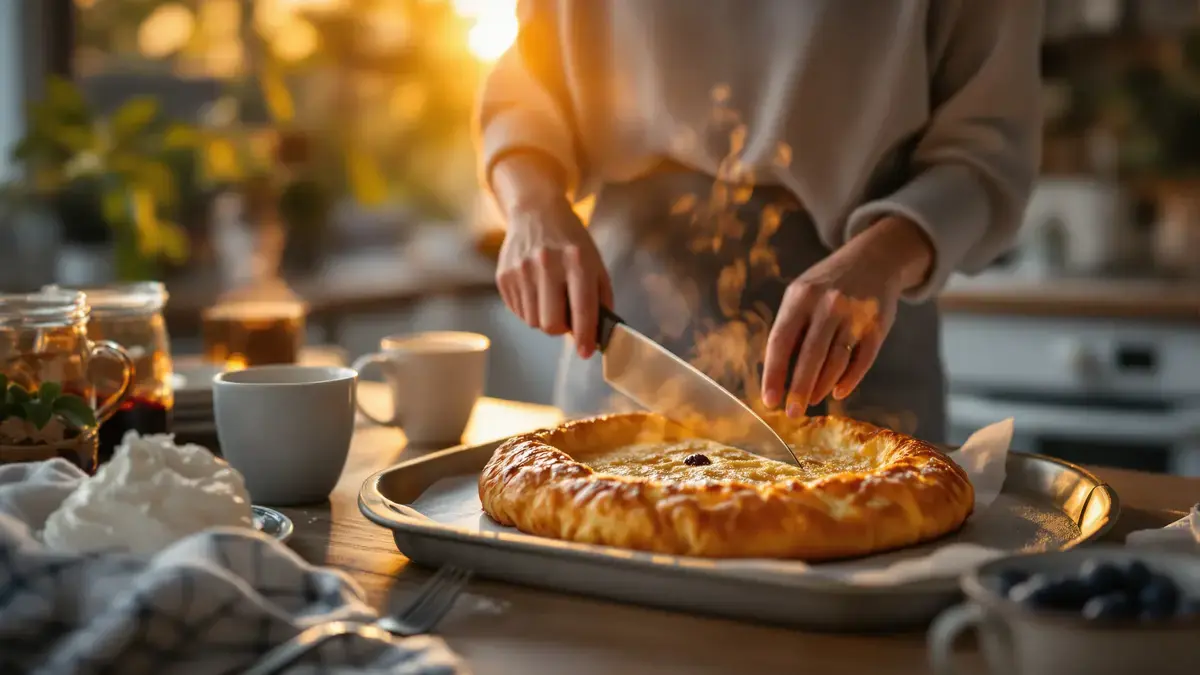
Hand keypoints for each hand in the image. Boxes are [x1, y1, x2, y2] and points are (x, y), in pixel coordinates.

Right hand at [492, 152, 612, 357]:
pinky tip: (535, 290)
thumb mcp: (595, 263)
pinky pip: (518, 311)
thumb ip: (599, 299)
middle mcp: (546, 265)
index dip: (586, 336)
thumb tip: (597, 335)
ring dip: (544, 318)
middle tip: (565, 318)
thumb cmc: (572, 242)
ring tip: (550, 297)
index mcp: (576, 261)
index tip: (587, 351)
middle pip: (550, 324)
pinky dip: (530, 309)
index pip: (582, 309)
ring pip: (533, 322)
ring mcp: (521, 270)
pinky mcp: (504, 276)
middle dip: (560, 329)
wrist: (536, 212)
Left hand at [761, 217, 934, 415]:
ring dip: (821, 386)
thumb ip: (790, 328)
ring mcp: (855, 314)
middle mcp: (828, 305)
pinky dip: (850, 379)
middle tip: (791, 413)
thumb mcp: (802, 294)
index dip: (773, 374)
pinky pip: (862, 360)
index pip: (780, 341)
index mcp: (800, 297)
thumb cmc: (828, 284)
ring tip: (810, 401)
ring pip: (836, 360)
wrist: (875, 258)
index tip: (769, 400)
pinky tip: (838, 392)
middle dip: (798, 389)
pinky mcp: (878, 324)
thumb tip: (776, 374)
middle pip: (810, 356)